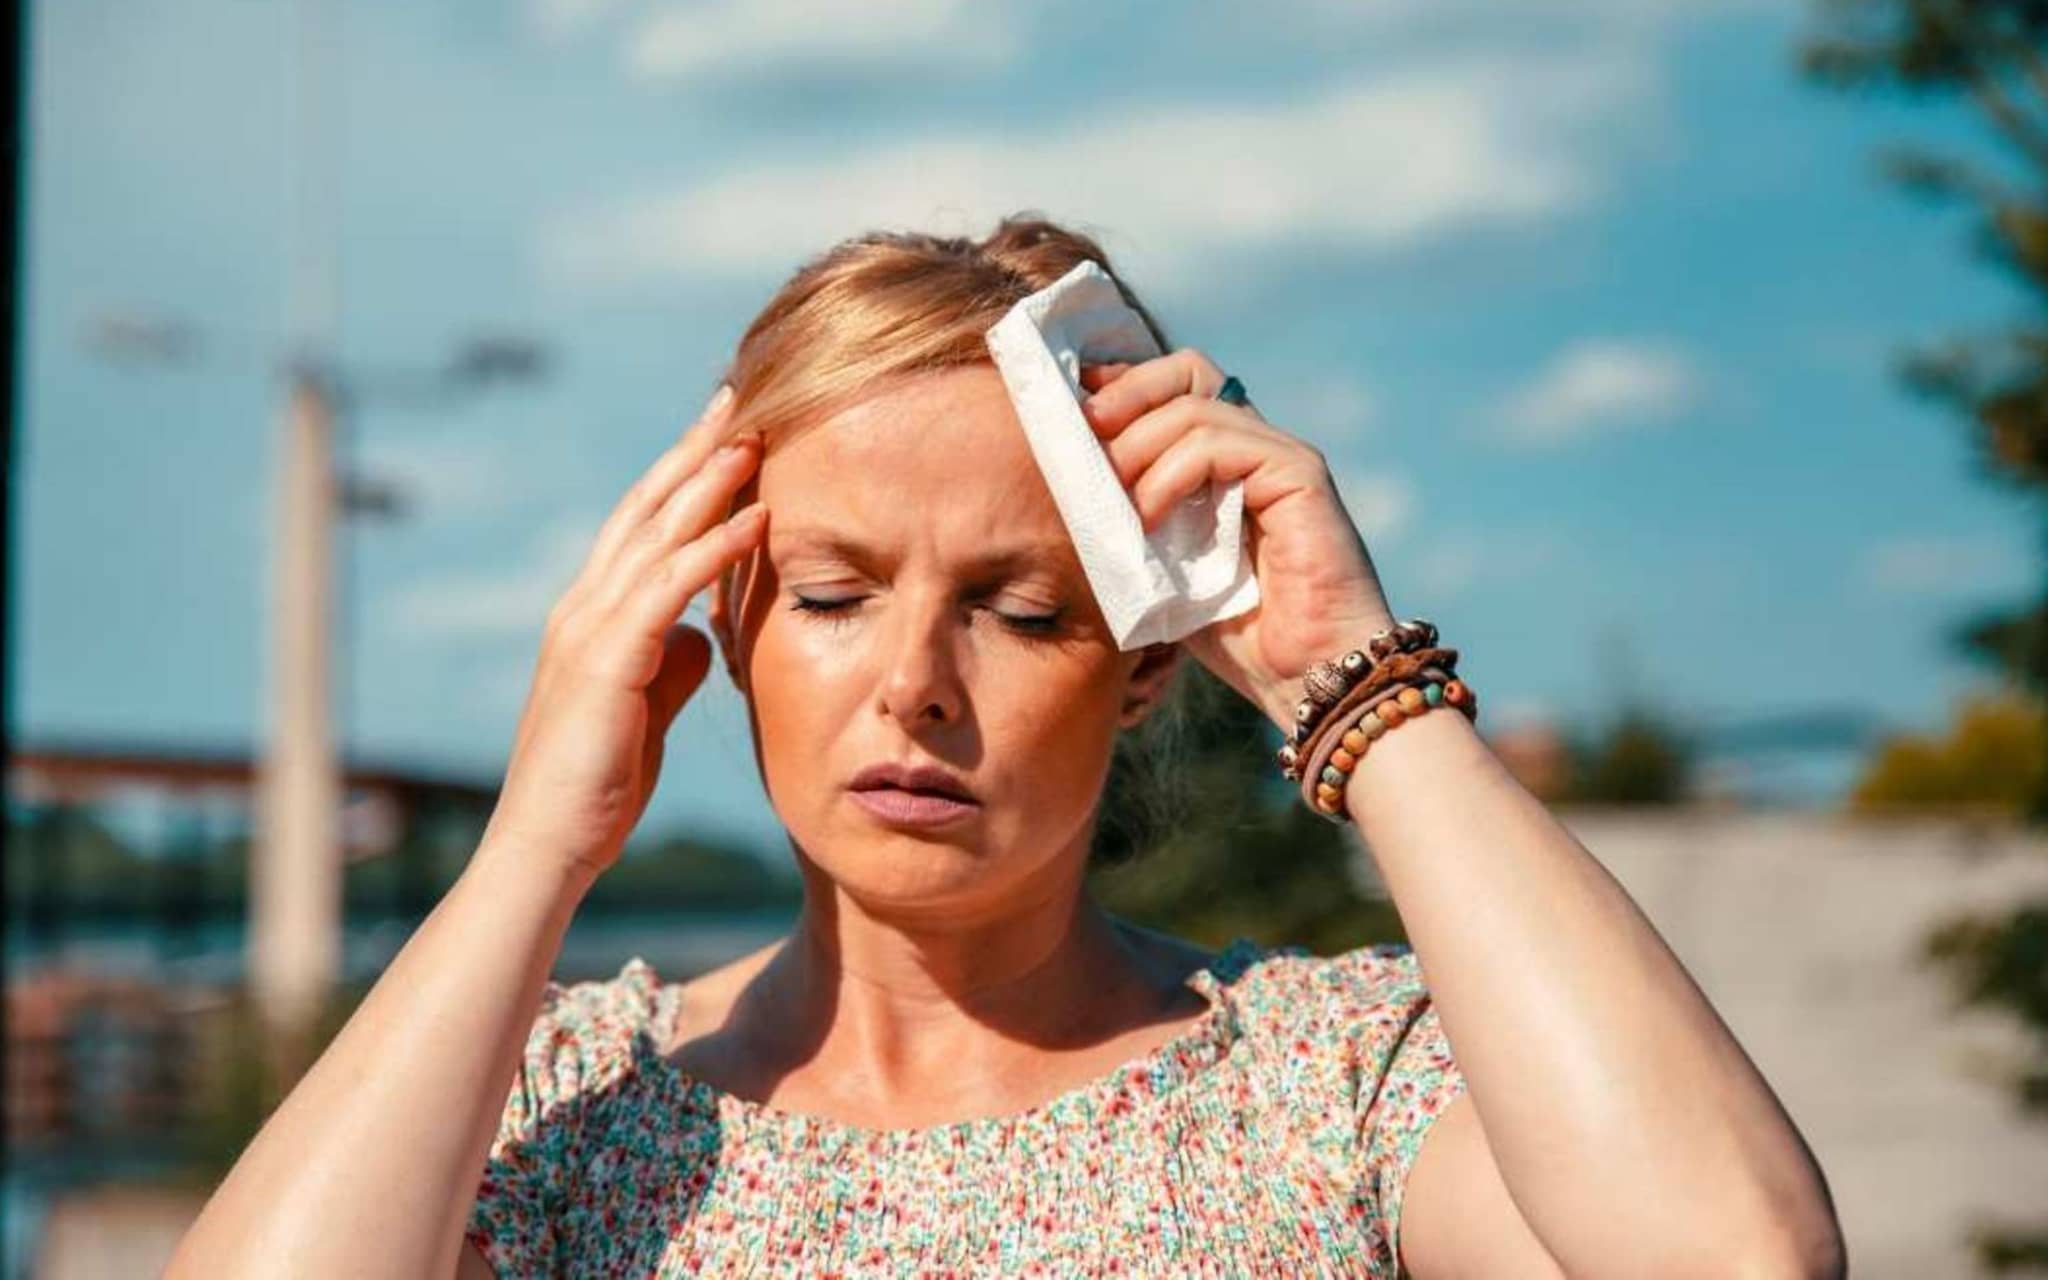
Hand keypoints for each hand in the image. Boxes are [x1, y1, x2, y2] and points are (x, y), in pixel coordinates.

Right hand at [479, 384, 765, 878]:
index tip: (725, 431)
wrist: (550, 846)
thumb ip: (671, 664)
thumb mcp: (647, 710)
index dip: (682, 475)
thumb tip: (706, 634)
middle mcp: (584, 606)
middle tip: (737, 396)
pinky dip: (713, 546)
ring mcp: (589, 628)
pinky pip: (668, 587)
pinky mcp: (606, 660)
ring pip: (655, 532)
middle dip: (693, 449)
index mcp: (593, 615)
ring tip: (755, 434)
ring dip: (708, 479)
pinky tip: (755, 517)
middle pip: (646, 507)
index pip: (642, 525)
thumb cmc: (597, 788)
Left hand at [1079, 351, 1397, 733]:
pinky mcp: (1299, 476)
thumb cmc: (1243, 638)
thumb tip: (1072, 489)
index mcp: (1230, 464)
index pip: (1176, 388)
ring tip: (1115, 502)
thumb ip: (1134, 525)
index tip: (1072, 410)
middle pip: (1187, 371)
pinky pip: (1220, 443)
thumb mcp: (1166, 571)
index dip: (1122, 387)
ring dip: (1137, 448)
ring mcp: (1282, 457)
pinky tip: (1149, 520)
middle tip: (1084, 434)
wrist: (1307, 680)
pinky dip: (1170, 475)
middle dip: (1125, 394)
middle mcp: (1258, 448)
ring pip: (1194, 406)